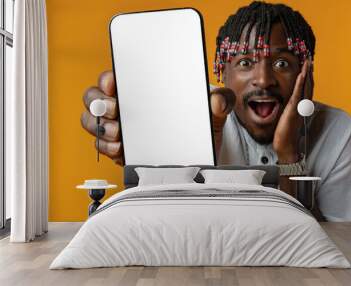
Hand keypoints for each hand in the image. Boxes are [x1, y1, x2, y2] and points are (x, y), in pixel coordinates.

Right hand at [81, 71, 235, 164]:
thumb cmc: (199, 126)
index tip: (114, 84)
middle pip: (94, 98)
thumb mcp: (211, 112)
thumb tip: (218, 100)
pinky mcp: (120, 149)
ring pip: (92, 121)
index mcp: (142, 89)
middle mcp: (126, 106)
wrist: (198, 154)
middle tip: (116, 110)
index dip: (107, 78)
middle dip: (99, 103)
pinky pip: (101, 145)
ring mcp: (120, 127)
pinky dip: (106, 146)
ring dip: (100, 127)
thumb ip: (220, 100)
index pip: (114, 77)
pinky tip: (120, 148)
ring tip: (118, 133)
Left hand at [273, 59, 313, 162]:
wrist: (286, 145)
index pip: (306, 89)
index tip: (308, 67)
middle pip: (309, 86)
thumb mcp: (287, 118)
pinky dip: (301, 84)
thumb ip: (289, 110)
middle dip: (310, 72)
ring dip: (307, 74)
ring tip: (308, 62)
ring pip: (306, 88)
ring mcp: (299, 108)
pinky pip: (298, 94)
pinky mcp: (293, 111)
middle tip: (310, 60)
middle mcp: (302, 106)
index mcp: (300, 107)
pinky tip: (301, 74)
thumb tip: (288, 105)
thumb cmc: (285, 134)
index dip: (308, 77)